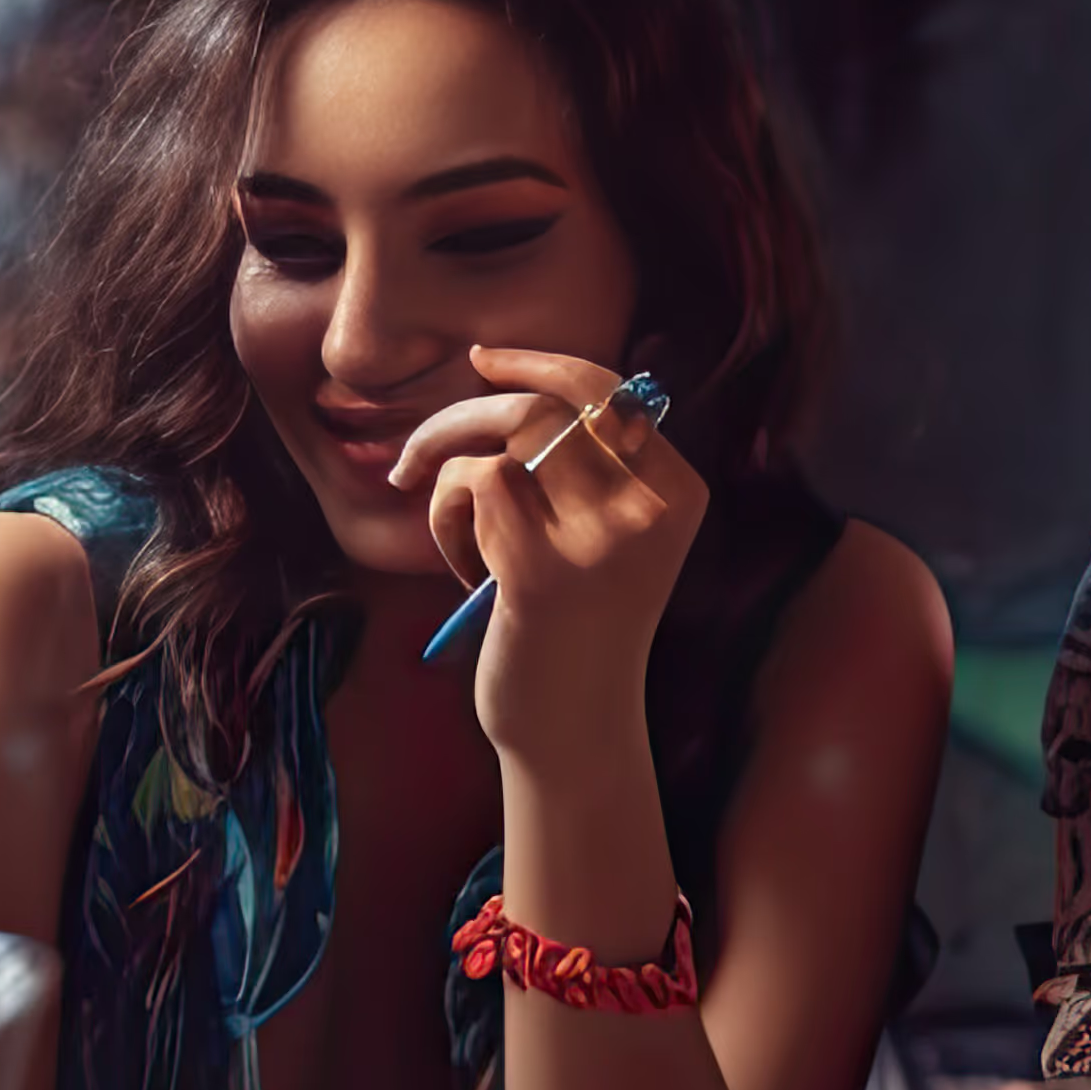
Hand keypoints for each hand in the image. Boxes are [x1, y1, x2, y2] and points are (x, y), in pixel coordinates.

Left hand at [391, 346, 707, 737]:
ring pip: (500, 438)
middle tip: (414, 458)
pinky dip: (446, 519)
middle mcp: (649, 508)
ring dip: (448, 477)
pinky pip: (472, 485)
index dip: (542, 363)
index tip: (484, 361)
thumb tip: (517, 380)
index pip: (611, 390)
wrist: (573, 728)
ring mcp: (599, 538)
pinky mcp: (540, 568)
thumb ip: (585, 467)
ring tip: (453, 535)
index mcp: (676, 493)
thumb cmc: (574, 626)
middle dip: (464, 415)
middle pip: (546, 403)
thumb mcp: (605, 538)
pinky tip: (467, 575)